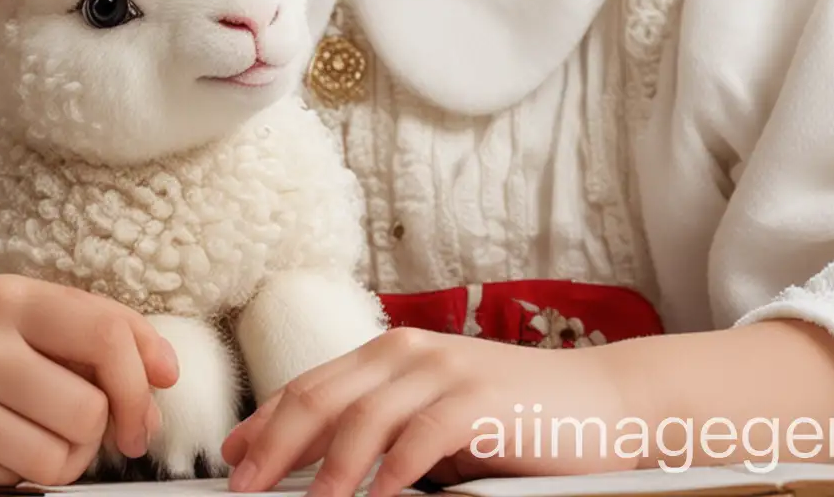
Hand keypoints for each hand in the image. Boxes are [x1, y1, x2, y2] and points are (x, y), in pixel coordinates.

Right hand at [0, 275, 178, 484]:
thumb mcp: (31, 319)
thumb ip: (102, 335)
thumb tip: (164, 376)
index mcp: (11, 297)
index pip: (104, 333)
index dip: (140, 376)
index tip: (153, 400)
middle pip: (89, 409)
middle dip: (104, 428)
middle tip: (92, 428)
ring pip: (59, 456)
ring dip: (71, 459)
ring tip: (47, 438)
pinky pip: (20, 482)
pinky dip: (31, 475)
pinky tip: (9, 450)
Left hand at [222, 328, 636, 496]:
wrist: (601, 402)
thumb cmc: (515, 418)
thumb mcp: (438, 418)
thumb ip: (384, 431)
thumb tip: (318, 467)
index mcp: (394, 352)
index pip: (313, 385)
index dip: (266, 422)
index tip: (232, 461)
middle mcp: (411, 351)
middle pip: (323, 395)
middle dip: (275, 444)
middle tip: (243, 487)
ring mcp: (446, 370)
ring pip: (364, 415)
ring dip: (326, 468)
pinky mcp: (480, 399)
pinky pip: (423, 435)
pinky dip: (392, 470)